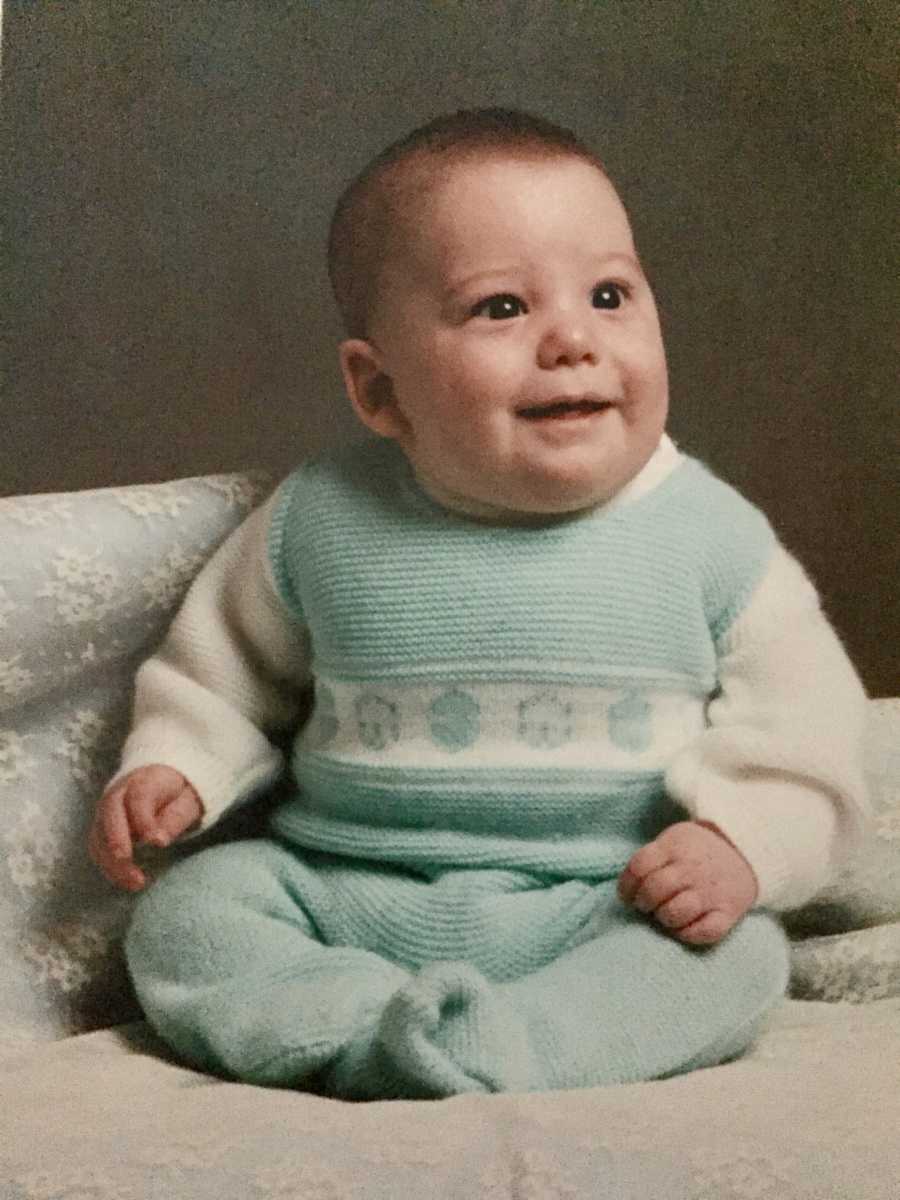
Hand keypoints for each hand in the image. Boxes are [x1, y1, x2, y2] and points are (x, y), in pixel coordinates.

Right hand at [89, 765, 201, 891]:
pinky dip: (109, 867)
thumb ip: (176, 817)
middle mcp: (119, 793)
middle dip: (117, 840)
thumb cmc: (178, 794)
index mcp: (144, 780)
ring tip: (136, 883)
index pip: (139, 797)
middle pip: (110, 813)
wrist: (161, 783)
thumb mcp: (188, 801)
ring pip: (99, 834)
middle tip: (128, 862)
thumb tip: (159, 840)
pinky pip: (98, 849)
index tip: (157, 842)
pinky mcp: (101, 829)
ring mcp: (106, 811)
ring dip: (112, 861)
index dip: (145, 820)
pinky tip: (127, 882)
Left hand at [617, 820, 758, 944]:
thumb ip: (651, 858)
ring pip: (675, 913)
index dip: (626, 884)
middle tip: (647, 905)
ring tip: (665, 914)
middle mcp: (692, 869)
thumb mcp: (673, 840)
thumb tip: (628, 889)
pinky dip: (688, 934)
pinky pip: (704, 932)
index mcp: (675, 846)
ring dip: (664, 917)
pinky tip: (684, 927)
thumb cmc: (696, 851)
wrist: (744, 853)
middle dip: (643, 902)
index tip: (628, 894)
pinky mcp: (728, 913)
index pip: (639, 866)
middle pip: (654, 889)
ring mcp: (711, 892)